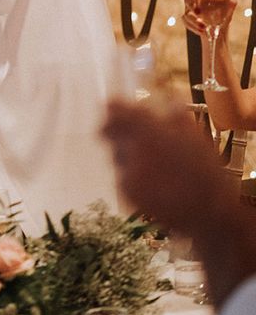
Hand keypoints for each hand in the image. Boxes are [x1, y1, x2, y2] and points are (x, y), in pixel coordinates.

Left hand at [103, 98, 231, 231]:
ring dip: (125, 153)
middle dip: (112, 130)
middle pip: (108, 133)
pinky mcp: (126, 193)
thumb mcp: (195, 139)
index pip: (117, 112)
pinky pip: (121, 176)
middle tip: (123, 133)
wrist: (207, 214)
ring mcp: (126, 173)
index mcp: (149, 133)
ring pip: (116, 154)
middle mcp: (132, 151)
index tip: (111, 105)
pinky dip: (131, 174)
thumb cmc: (205, 173)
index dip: (113, 107)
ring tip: (150, 163)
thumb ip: (176, 118)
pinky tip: (151, 180)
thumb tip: (169, 101)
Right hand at [182, 0, 235, 37]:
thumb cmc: (223, 15)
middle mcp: (194, 1)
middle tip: (199, 12)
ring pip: (186, 13)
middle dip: (192, 6)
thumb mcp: (228, 9)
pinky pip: (186, 22)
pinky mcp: (187, 20)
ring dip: (194, 20)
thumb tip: (233, 1)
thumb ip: (230, 5)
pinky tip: (201, 31)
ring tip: (203, 26)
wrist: (219, 30)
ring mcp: (189, 11)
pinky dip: (193, 27)